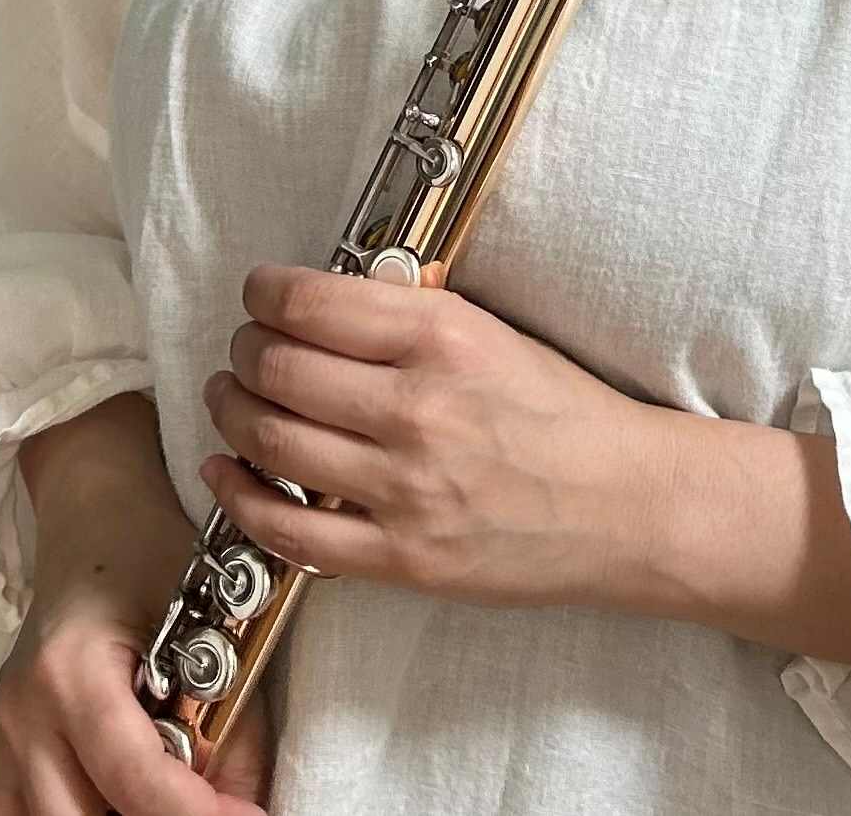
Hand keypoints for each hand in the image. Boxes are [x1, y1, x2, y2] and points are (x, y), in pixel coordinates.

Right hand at [0, 491, 275, 815]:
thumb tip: (245, 800)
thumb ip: (232, 721)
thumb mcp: (207, 621)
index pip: (135, 780)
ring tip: (163, 800)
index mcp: (70, 672)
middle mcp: (21, 714)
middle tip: (216, 810)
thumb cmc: (145, 554)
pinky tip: (111, 804)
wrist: (90, 517)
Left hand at [200, 261, 677, 614]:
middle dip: (244, 350)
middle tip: (245, 348)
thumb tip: (321, 303)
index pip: (310, 303)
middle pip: (277, 368)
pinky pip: (286, 528)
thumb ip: (409, 318)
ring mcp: (406, 488)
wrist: (626, 505)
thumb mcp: (493, 334)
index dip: (263, 293)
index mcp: (445, 338)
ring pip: (269, 440)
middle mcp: (418, 408)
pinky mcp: (401, 555)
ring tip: (232, 398)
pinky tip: (224, 473)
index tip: (258, 295)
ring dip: (231, 412)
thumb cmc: (566, 415)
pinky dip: (237, 496)